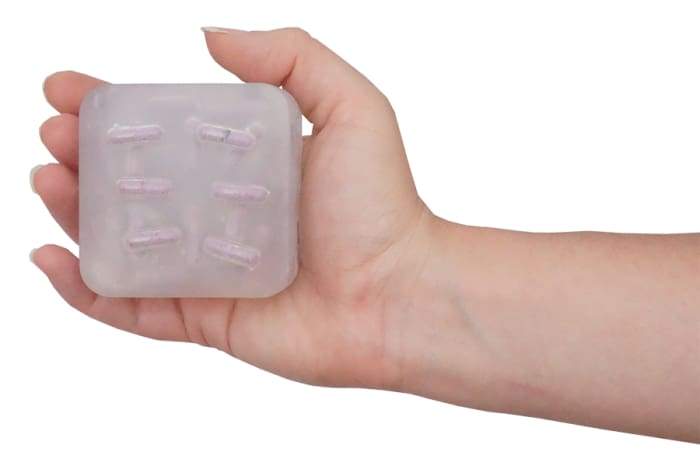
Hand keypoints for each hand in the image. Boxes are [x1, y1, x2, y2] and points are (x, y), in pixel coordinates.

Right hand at [32, 27, 435, 388]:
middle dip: (84, 157)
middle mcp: (222, 214)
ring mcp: (209, 269)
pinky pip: (132, 307)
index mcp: (246, 165)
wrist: (400, 295)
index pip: (164, 130)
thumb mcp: (350, 106)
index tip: (68, 89)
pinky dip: (87, 288)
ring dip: (75, 214)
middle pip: (134, 185)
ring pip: (124, 243)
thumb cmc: (382, 205)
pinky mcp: (205, 319)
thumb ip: (289, 58)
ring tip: (49, 181)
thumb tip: (210, 38)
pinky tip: (54, 258)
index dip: (113, 108)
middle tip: (55, 136)